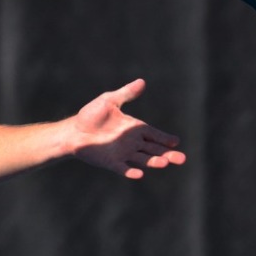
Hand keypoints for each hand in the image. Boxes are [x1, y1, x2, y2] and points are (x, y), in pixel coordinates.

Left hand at [67, 79, 187, 178]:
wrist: (73, 131)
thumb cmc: (91, 115)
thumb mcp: (110, 101)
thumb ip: (126, 93)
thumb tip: (142, 81)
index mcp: (134, 128)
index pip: (154, 135)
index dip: (165, 138)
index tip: (176, 142)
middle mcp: (132, 143)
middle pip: (154, 150)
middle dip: (168, 154)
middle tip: (182, 159)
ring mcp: (123, 154)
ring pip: (143, 160)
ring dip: (154, 162)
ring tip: (165, 163)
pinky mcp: (111, 162)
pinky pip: (124, 169)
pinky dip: (131, 172)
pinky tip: (139, 174)